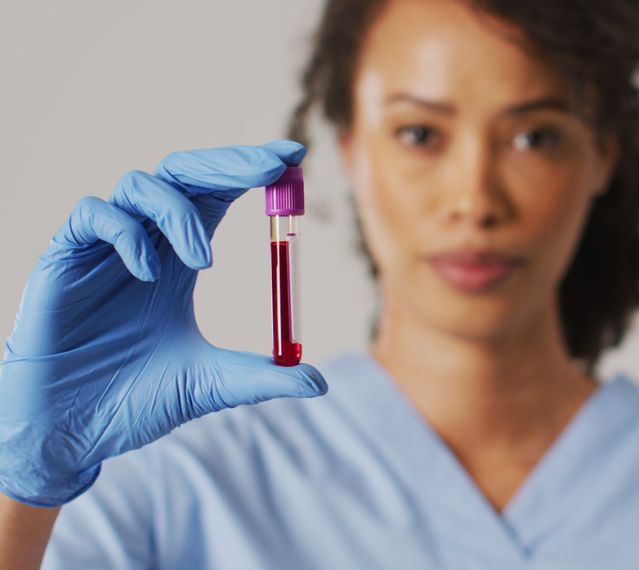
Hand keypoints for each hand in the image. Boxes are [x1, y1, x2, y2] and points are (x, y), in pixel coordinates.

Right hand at [0, 141, 326, 506]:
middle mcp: (145, 242)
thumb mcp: (211, 386)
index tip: (293, 157)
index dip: (252, 170)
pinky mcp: (63, 258)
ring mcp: (103, 248)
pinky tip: (148, 273)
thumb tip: (320, 383)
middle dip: (230, 163)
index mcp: (181, 259)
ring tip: (204, 262)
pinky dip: (126, 231)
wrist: (72, 433)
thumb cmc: (135, 402)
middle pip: (186, 173)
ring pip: (141, 183)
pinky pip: (93, 214)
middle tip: (270, 168)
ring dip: (182, 213)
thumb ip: (263, 377)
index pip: (219, 194)